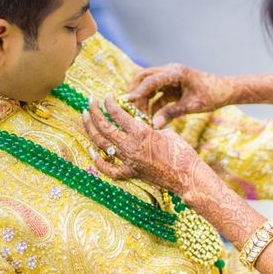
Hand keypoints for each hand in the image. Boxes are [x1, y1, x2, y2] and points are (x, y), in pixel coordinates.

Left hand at [82, 94, 206, 192]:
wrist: (187, 176)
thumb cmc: (181, 151)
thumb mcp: (167, 132)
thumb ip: (151, 126)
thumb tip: (142, 121)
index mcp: (140, 132)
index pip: (116, 113)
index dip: (109, 103)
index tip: (107, 97)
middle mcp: (130, 146)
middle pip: (104, 127)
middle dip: (94, 112)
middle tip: (90, 103)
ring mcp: (128, 161)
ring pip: (102, 144)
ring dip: (91, 130)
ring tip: (86, 118)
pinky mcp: (130, 173)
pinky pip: (109, 169)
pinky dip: (99, 161)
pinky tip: (92, 152)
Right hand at [124, 64, 234, 128]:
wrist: (225, 90)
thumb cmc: (212, 96)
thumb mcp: (192, 106)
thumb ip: (172, 113)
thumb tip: (154, 125)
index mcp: (175, 73)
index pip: (150, 81)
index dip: (137, 92)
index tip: (125, 103)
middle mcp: (170, 72)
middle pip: (144, 78)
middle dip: (135, 93)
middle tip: (130, 111)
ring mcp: (169, 78)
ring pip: (148, 86)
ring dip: (143, 100)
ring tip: (142, 117)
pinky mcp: (171, 86)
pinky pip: (156, 94)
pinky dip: (152, 104)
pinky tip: (150, 118)